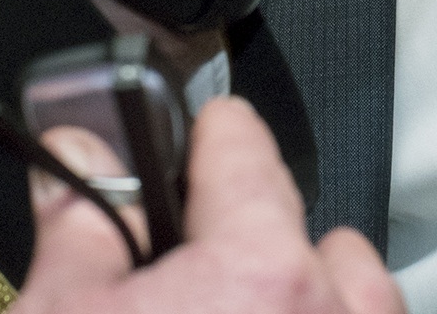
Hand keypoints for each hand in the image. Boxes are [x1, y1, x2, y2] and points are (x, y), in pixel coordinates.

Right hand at [13, 97, 400, 313]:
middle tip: (191, 269)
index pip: (242, 144)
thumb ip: (79, 224)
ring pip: (359, 290)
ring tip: (237, 309)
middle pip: (309, 225)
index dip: (200, 139)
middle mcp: (328, 309)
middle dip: (255, 233)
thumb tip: (78, 152)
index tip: (184, 144)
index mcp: (257, 268)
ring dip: (311, 291)